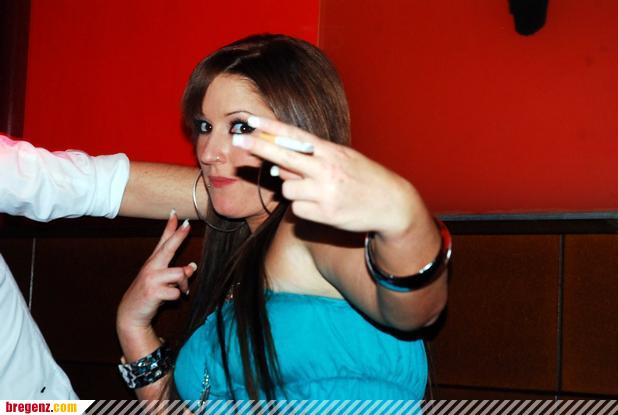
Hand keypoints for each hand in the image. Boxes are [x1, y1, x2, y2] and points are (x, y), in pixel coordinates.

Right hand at [116, 211, 196, 333]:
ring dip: (184, 284)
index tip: (175, 213)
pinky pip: (176, 291)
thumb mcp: (161, 280)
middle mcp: (151, 267)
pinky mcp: (153, 292)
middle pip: (168, 248)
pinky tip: (168, 299)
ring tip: (181, 290)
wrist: (131, 313)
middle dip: (179, 236)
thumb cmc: (150, 294)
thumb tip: (193, 267)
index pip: (163, 241)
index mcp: (153, 262)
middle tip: (187, 225)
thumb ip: (177, 272)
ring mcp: (151, 279)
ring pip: (180, 274)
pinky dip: (177, 296)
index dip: (169, 227)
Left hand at [233, 116, 420, 236]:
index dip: (272, 128)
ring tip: (316, 192)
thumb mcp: (343, 160)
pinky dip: (304, 208)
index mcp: (331, 152)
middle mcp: (327, 170)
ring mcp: (325, 192)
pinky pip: (297, 209)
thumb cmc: (364, 179)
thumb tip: (277, 167)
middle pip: (284, 158)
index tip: (251, 120)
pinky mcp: (325, 214)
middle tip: (238, 141)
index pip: (296, 137)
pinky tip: (322, 206)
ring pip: (288, 189)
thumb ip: (312, 160)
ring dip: (294, 190)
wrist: (392, 204)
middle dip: (259, 148)